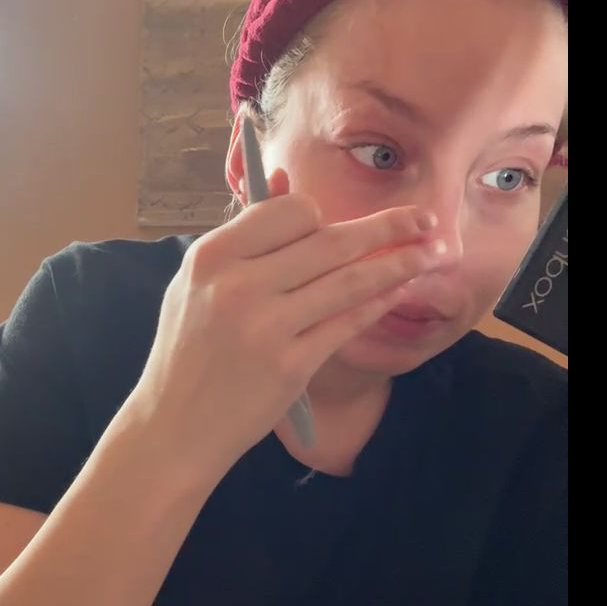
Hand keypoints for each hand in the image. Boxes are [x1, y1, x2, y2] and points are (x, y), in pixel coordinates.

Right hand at [130, 170, 443, 475]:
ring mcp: (266, 327)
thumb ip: (243, 238)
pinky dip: (378, 303)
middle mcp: (238, 286)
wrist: (173, 426)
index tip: (341, 226)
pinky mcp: (290, 366)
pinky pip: (346, 323)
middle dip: (388, 227)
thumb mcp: (197, 285)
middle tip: (427, 219)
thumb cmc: (187, 351)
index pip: (289, 212)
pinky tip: (399, 290)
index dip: (321, 216)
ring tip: (433, 252)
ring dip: (399, 262)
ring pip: (349, 280)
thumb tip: (285, 179)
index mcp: (211, 257)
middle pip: (329, 241)